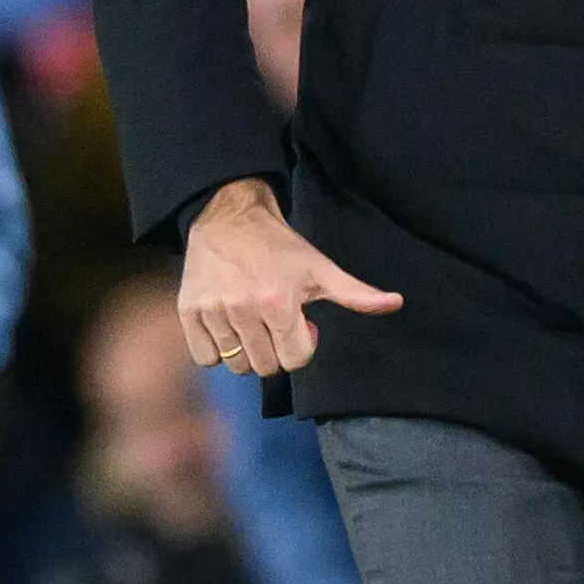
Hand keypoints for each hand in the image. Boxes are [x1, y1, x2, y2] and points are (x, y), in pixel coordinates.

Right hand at [179, 176, 401, 376]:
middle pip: (265, 368)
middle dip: (274, 350)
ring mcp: (213, 312)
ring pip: (235, 365)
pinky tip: (226, 325)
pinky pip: (204, 358)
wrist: (228, 216)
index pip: (295, 360)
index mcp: (278, 303)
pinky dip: (215, 349)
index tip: (298, 322)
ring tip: (249, 322)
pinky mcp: (188, 312)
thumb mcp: (320, 268)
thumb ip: (356, 293)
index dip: (301, 345)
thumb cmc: (280, 246)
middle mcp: (243, 310)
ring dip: (246, 350)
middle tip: (273, 322)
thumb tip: (395, 303)